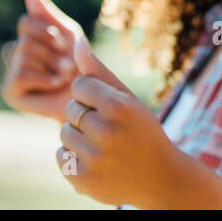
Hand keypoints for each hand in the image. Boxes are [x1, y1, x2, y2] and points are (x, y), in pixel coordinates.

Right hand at [0, 0, 82, 119]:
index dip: (49, 31)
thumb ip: (47, 12)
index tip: (64, 44)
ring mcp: (11, 73)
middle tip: (68, 65)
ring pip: (24, 55)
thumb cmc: (82, 63)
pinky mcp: (10, 91)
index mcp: (30, 38)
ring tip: (64, 76)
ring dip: (52, 66)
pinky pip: (21, 74)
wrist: (92, 95)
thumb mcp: (67, 32)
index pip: (26, 21)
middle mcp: (17, 54)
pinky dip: (44, 79)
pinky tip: (54, 86)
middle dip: (53, 51)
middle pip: (26, 39)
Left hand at [56, 37, 188, 208]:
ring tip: (103, 145)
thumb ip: (99, 72)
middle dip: (86, 116)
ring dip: (78, 137)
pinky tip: (96, 161)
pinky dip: (73, 157)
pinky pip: (60, 156)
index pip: (80, 85)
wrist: (160, 177)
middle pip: (70, 110)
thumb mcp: (127, 99)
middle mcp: (106, 132)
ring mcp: (93, 158)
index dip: (94, 95)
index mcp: (119, 106)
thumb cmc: (142, 131)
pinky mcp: (82, 179)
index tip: (111, 107)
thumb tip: (76, 41)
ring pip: (63, 134)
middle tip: (111, 129)